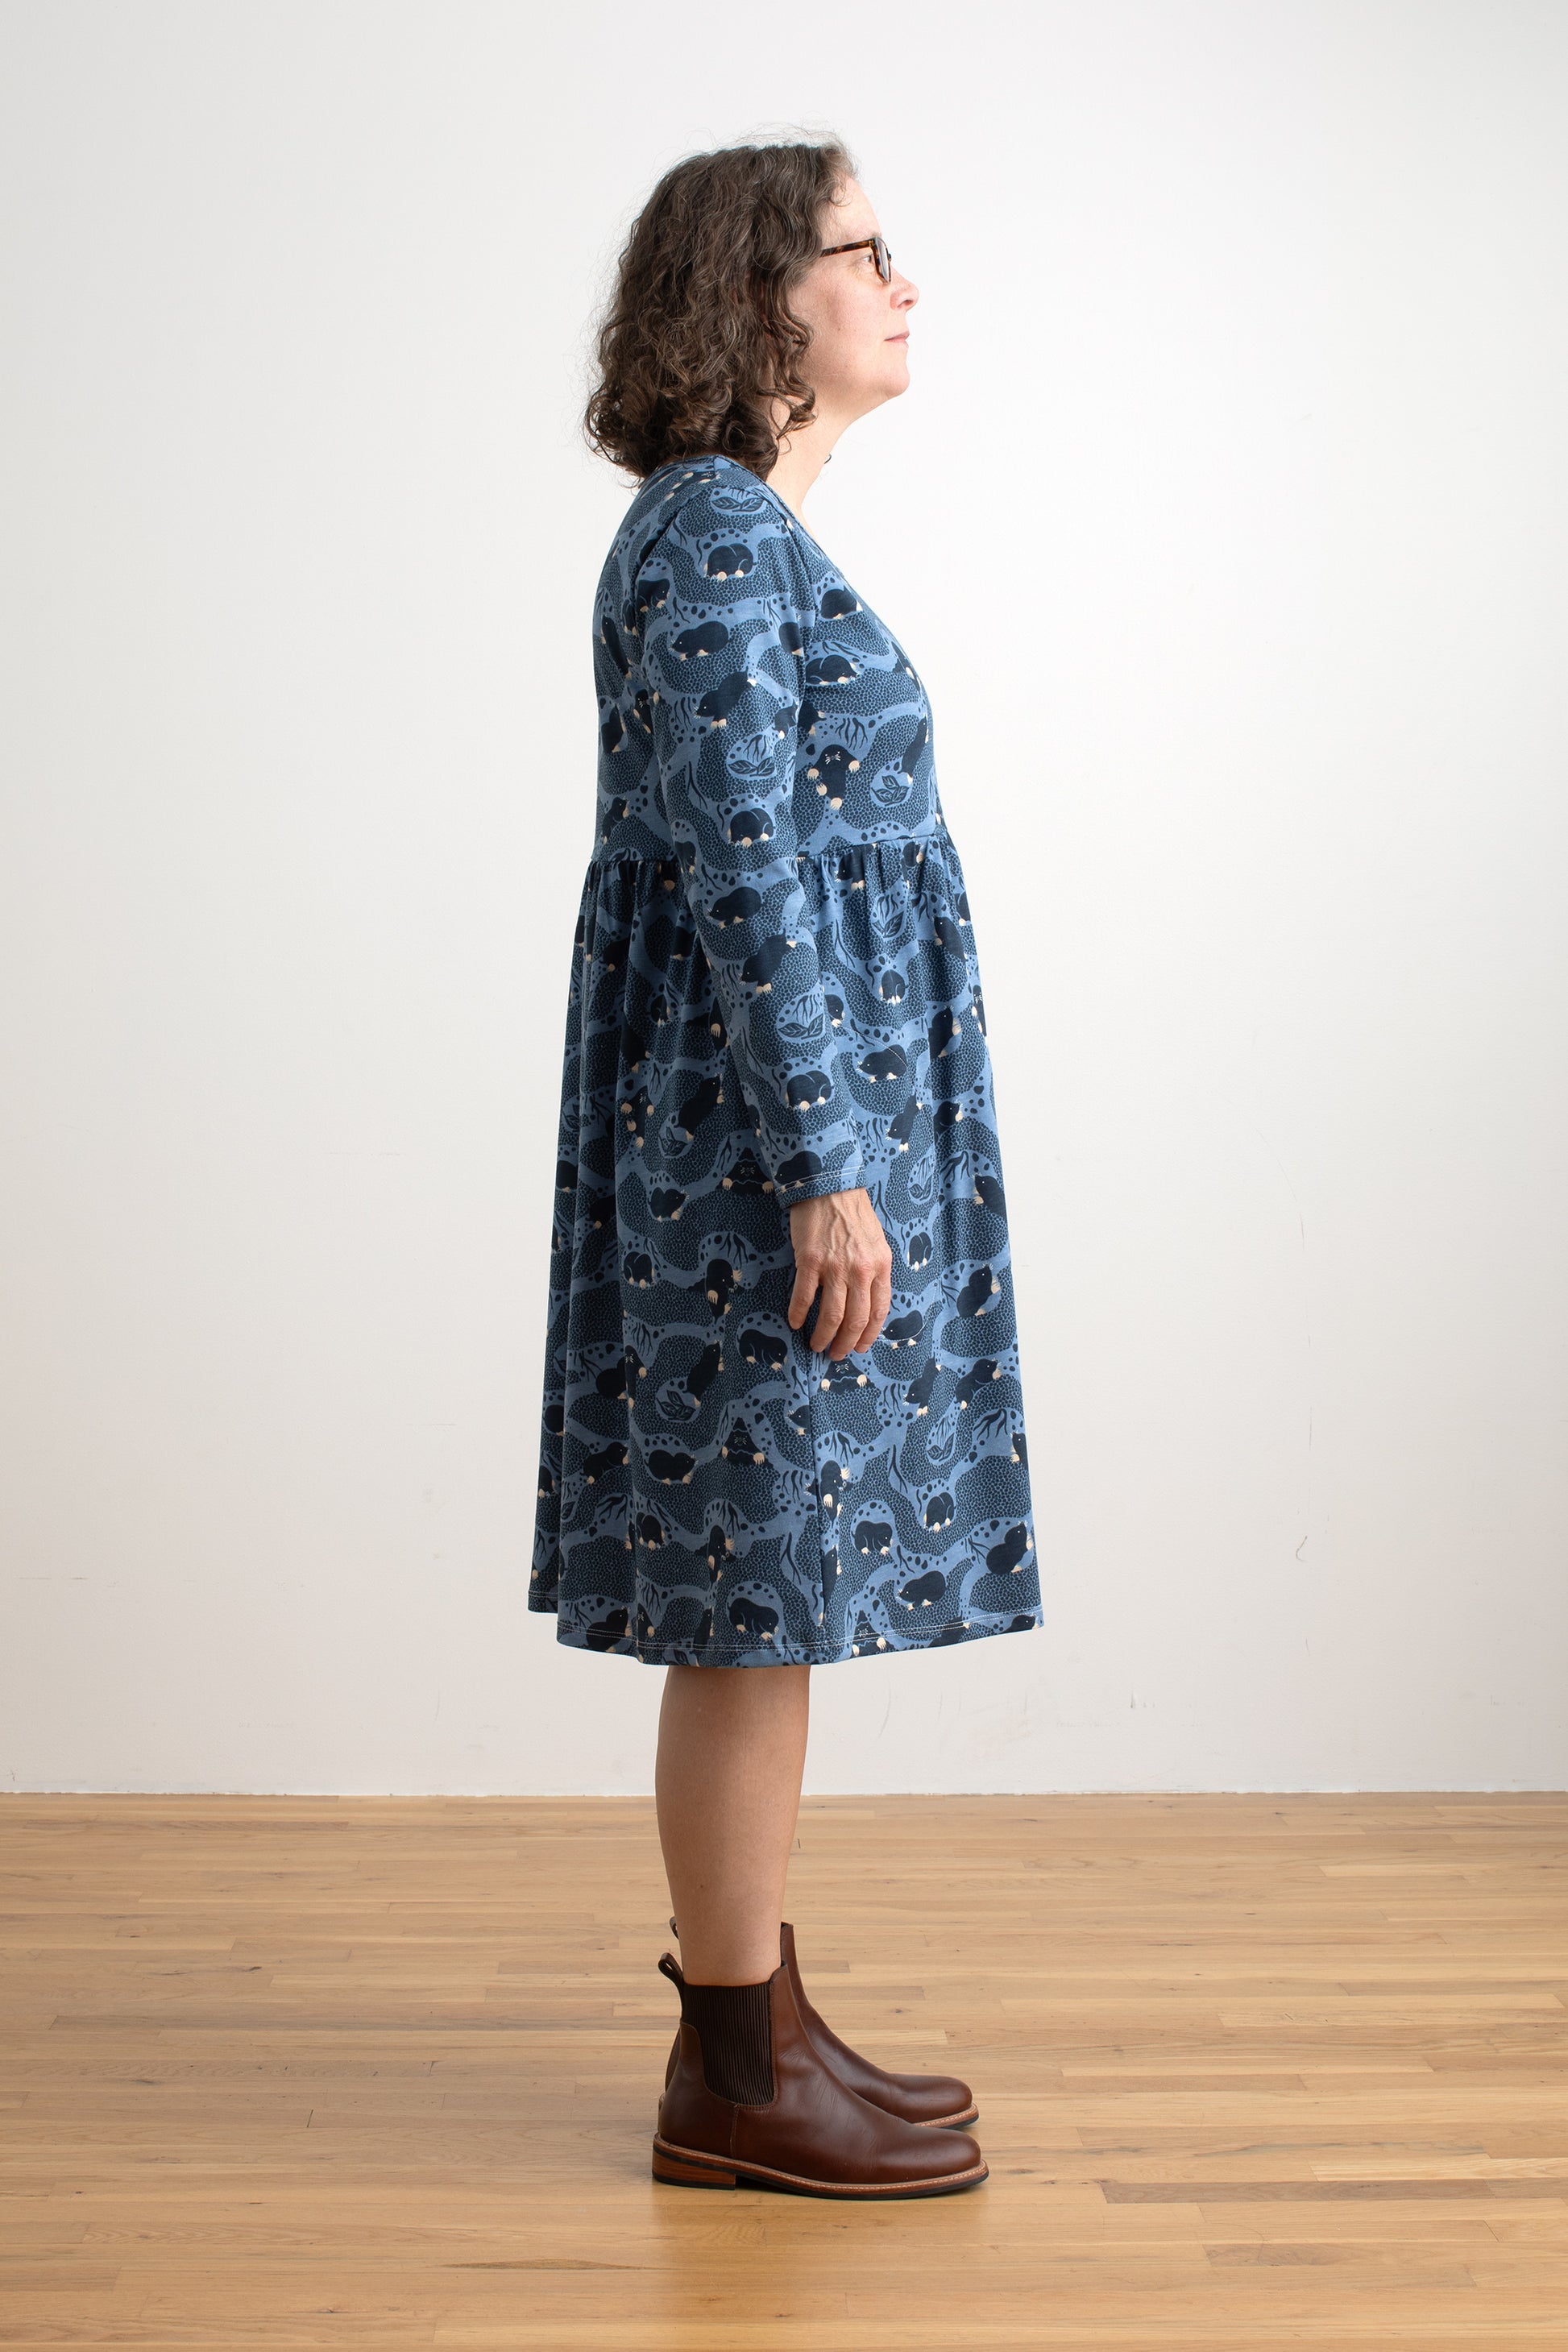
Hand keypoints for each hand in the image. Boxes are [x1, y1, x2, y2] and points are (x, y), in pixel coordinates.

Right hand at [787, 1187, 892, 1358]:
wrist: (829, 1186)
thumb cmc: (853, 1214)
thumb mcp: (877, 1243)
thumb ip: (874, 1271)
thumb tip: (866, 1301)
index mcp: (880, 1266)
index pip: (878, 1311)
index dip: (868, 1334)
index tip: (860, 1346)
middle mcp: (860, 1270)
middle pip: (855, 1319)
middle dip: (846, 1343)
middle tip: (837, 1354)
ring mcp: (834, 1267)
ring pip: (831, 1315)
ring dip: (823, 1336)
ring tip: (816, 1344)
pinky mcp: (809, 1261)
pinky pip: (804, 1297)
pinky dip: (798, 1314)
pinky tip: (795, 1322)